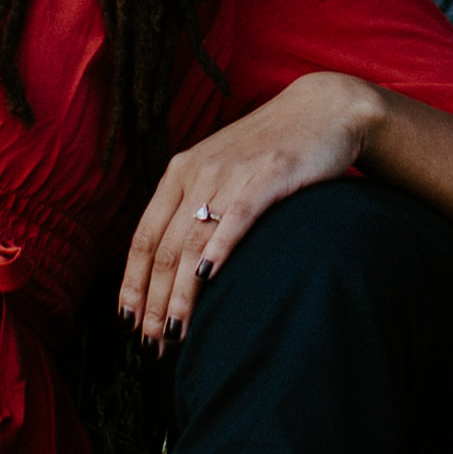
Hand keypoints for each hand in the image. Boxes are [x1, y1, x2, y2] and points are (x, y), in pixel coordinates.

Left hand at [120, 75, 380, 348]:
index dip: (133, 282)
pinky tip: (207, 280)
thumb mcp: (222, 170)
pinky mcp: (269, 175)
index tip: (127, 321)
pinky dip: (218, 249)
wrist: (324, 109)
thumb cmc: (273, 148)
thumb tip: (178, 264)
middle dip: (154, 302)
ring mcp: (231, 174)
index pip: (144, 236)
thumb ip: (196, 205)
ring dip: (180, 294)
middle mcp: (196, 172)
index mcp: (179, 172)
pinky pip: (236, 217)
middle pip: (164, 249)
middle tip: (151, 344)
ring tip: (175, 332)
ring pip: (192, 242)